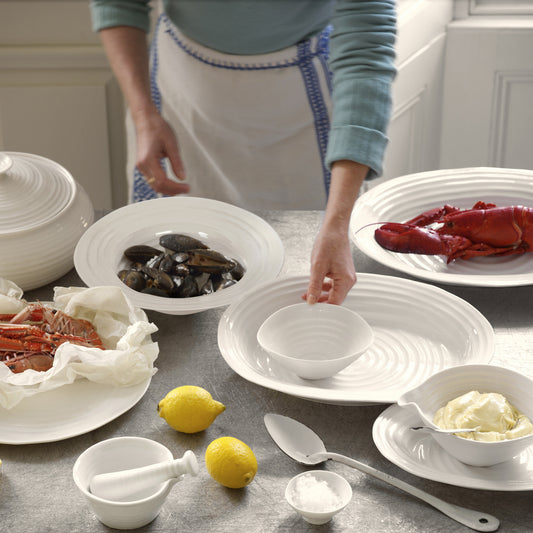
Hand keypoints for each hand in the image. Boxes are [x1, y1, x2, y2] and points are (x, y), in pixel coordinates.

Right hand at [135, 112, 189, 195]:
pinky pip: (152, 180)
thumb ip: (177, 162)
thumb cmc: (158, 128)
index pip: (162, 181)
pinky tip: (173, 184)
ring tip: (181, 188)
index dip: (176, 187)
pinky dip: (163, 184)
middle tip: (186, 189)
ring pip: (154, 185)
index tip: (187, 187)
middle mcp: (142, 165)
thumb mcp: (172, 144)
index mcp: (148, 159)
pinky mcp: (143, 166)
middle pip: (157, 186)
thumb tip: (182, 178)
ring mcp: (141, 166)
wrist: (145, 120)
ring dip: (168, 189)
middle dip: (173, 191)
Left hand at [304, 159, 366, 304]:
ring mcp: (346, 276)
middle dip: (320, 302)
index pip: (335, 303)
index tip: (311, 311)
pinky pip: (333, 285)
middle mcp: (349, 280)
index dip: (323, 308)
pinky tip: (313, 287)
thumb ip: (314, 286)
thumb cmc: (329, 243)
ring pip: (333, 293)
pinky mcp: (342, 273)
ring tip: (307, 296)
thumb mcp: (317, 267)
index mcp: (346, 281)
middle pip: (335, 299)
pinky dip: (323, 288)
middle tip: (306, 304)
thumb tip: (311, 300)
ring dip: (320, 295)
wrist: (334, 229)